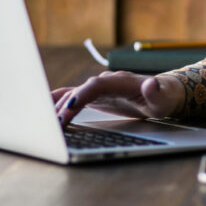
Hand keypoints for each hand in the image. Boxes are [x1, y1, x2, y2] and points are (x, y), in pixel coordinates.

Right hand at [52, 71, 183, 126]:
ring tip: (44, 122)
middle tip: (53, 123)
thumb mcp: (163, 99)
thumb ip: (156, 92)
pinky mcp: (93, 95)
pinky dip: (57, 102)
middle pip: (80, 90)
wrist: (161, 92)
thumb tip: (151, 84)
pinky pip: (72, 97)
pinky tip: (42, 110)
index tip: (71, 106)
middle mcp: (106, 81)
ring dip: (58, 106)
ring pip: (73, 94)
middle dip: (65, 105)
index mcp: (120, 81)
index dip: (83, 93)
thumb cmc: (163, 97)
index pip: (97, 85)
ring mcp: (98, 87)